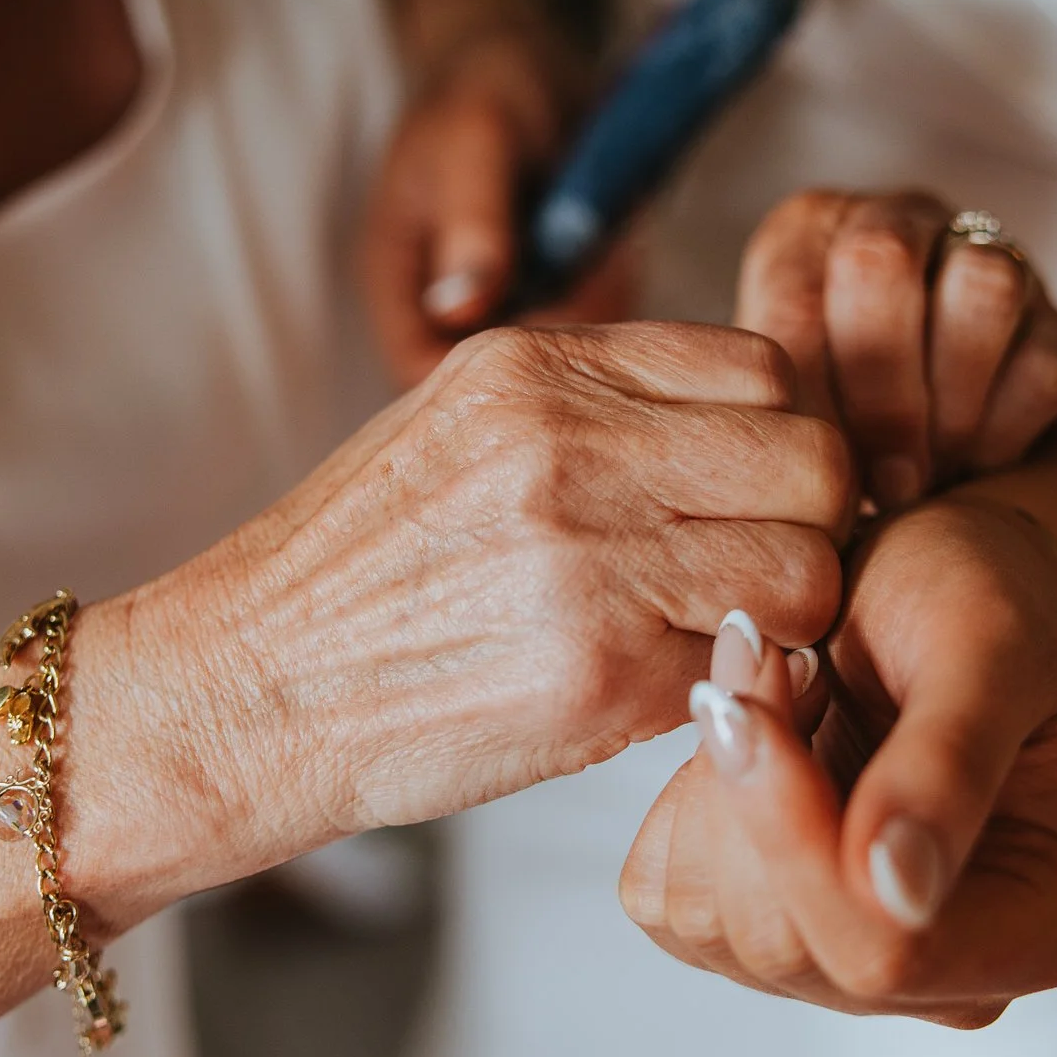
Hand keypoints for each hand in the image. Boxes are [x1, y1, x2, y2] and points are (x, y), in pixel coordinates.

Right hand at [133, 322, 854, 876]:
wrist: (243, 690)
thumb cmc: (358, 573)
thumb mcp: (462, 425)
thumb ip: (600, 407)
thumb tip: (754, 430)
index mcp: (537, 366)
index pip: (767, 368)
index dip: (782, 440)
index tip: (750, 497)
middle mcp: (568, 441)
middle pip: (813, 458)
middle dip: (808, 524)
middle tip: (753, 575)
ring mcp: (586, 554)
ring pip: (808, 567)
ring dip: (783, 615)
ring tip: (707, 635)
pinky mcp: (595, 670)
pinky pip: (745, 663)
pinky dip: (728, 684)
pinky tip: (657, 686)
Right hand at [359, 23, 642, 386]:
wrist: (535, 57)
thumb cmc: (483, 90)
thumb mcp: (473, 143)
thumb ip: (471, 223)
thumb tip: (459, 308)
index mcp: (399, 288)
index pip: (421, 381)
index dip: (475, 389)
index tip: (541, 348)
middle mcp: (452, 314)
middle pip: (497, 388)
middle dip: (553, 342)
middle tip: (591, 275)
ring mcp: (511, 311)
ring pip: (558, 361)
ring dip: (594, 310)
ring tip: (603, 244)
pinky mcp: (564, 298)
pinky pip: (598, 325)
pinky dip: (618, 289)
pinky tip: (620, 242)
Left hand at [618, 498, 1056, 1026]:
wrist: (924, 577)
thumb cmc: (981, 594)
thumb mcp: (989, 645)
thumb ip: (948, 767)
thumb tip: (899, 895)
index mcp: (1041, 925)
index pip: (887, 951)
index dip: (799, 838)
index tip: (766, 694)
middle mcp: (945, 974)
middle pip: (784, 945)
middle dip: (754, 788)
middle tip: (775, 655)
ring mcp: (843, 963)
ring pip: (713, 925)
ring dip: (717, 779)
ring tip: (775, 678)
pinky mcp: (754, 929)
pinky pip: (669, 900)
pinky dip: (685, 801)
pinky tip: (753, 731)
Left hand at [737, 189, 1056, 510]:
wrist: (911, 434)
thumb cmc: (821, 413)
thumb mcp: (775, 399)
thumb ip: (771, 414)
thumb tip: (785, 472)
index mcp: (808, 231)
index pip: (795, 293)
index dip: (806, 396)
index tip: (813, 471)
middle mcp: (895, 221)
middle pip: (885, 261)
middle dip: (882, 392)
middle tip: (884, 483)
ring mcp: (983, 256)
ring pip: (983, 289)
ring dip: (952, 404)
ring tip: (929, 478)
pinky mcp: (1052, 319)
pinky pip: (1044, 361)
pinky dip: (1005, 429)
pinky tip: (971, 468)